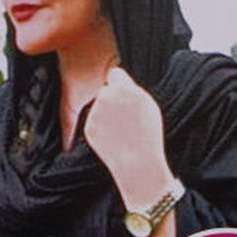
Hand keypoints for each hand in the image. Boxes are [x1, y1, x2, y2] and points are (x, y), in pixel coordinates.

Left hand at [84, 67, 173, 209]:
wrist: (138, 162)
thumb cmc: (148, 133)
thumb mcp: (148, 105)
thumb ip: (131, 90)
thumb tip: (118, 79)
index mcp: (124, 89)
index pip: (114, 74)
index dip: (118, 83)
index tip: (121, 90)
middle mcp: (106, 97)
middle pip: (105, 91)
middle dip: (111, 99)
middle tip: (124, 115)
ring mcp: (95, 112)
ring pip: (98, 107)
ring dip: (106, 114)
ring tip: (122, 130)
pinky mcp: (88, 127)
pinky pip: (94, 122)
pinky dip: (102, 128)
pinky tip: (114, 137)